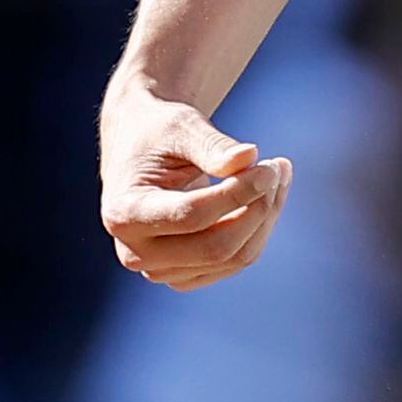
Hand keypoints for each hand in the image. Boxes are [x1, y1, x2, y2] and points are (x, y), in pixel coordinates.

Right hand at [101, 77, 289, 288]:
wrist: (140, 147)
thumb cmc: (158, 132)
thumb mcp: (180, 126)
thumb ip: (211, 145)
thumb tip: (249, 158)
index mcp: (124, 213)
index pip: (192, 215)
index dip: (238, 193)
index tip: (269, 167)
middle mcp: (135, 252)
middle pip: (217, 247)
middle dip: (257, 208)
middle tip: (277, 167)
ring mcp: (159, 271)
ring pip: (235, 257)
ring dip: (265, 216)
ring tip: (275, 172)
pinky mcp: (185, 276)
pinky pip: (237, 261)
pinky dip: (259, 228)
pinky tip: (265, 194)